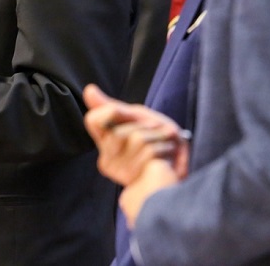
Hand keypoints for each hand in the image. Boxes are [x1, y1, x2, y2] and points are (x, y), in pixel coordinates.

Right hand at [83, 84, 188, 219]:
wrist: (181, 170)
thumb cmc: (159, 142)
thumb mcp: (138, 118)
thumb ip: (113, 107)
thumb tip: (89, 89)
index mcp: (105, 143)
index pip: (93, 120)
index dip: (112, 112)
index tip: (131, 114)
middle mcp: (107, 160)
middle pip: (118, 130)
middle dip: (145, 126)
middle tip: (156, 133)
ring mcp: (119, 172)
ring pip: (135, 139)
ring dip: (158, 137)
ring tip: (164, 146)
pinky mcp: (137, 179)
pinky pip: (149, 151)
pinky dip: (165, 148)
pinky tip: (167, 157)